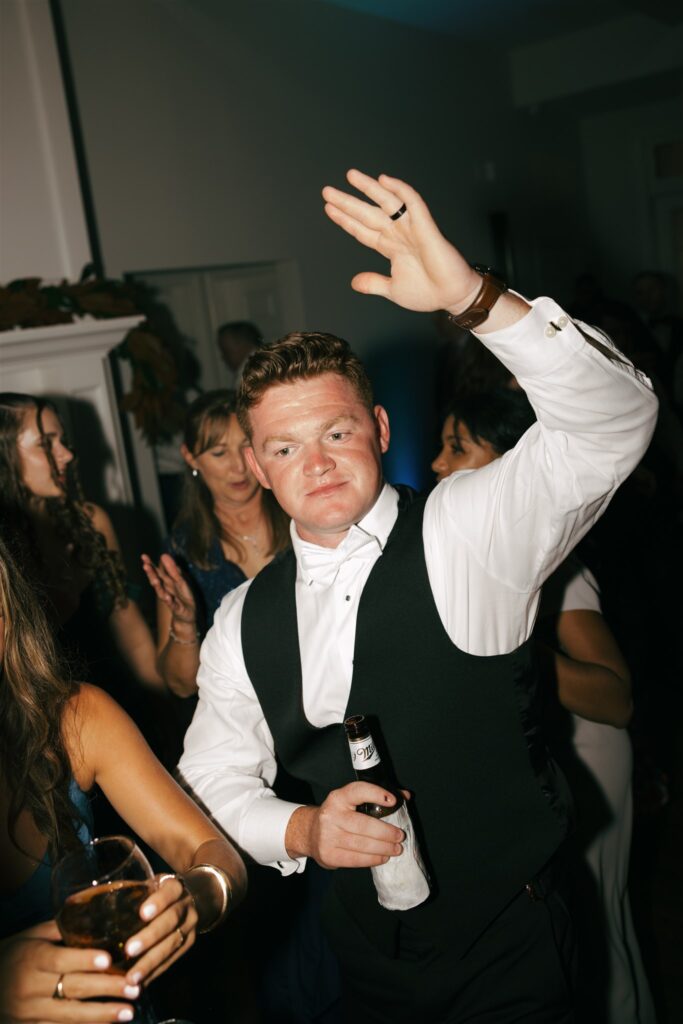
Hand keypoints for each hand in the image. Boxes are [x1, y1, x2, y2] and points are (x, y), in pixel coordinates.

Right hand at [0, 920, 139, 1022]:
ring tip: (129, 1013)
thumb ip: (59, 928)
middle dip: (106, 989)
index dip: (84, 960)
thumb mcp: (29, 937)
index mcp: (31, 959)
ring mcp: (30, 1012)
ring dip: (102, 1015)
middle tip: (133, 988)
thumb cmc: (12, 956)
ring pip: (70, 1015)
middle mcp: (30, 987)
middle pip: (72, 988)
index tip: (108, 960)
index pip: (60, 959)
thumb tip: (93, 911)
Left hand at [123, 874, 197, 987]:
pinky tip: (139, 984)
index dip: (158, 902)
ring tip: (131, 978)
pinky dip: (155, 972)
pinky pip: (172, 960)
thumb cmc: (158, 892)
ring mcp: (190, 927)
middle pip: (170, 921)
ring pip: (173, 944)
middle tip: (129, 950)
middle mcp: (186, 906)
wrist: (194, 897)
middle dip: (150, 937)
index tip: (142, 914)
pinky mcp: (189, 945)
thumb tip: (92, 900)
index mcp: (175, 887)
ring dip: (151, 962)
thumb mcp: (150, 884)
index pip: (170, 892)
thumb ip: (132, 893)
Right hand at [141, 554, 196, 633]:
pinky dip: (169, 601)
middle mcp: (165, 590)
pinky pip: (172, 604)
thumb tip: (163, 555)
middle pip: (156, 581)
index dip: (150, 564)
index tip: (143, 556)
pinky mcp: (176, 608)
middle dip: (151, 574)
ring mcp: (169, 599)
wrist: (187, 614)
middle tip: (145, 565)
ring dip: (158, 587)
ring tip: (154, 580)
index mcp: (166, 582)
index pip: (157, 572)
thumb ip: (172, 569)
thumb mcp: (179, 580)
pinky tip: (167, 597)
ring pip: (161, 592)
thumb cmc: (182, 596)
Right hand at [285, 782, 405, 868]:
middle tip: (400, 836)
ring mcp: (327, 836)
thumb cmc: (338, 815)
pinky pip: (355, 859)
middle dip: (386, 832)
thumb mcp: (352, 801)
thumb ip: (377, 796)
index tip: (393, 801)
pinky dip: (372, 859)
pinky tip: (382, 857)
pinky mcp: (328, 855)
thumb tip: (405, 796)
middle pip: (364, 825)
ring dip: (383, 848)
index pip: (358, 791)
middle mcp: (331, 815)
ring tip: (396, 849)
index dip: (376, 794)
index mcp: (338, 797)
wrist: (309, 832)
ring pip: (361, 845)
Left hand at [322, 169, 481, 313]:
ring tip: (351, 176)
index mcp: (391, 247)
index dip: (346, 220)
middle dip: (348, 202)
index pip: (363, 230)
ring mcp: (412, 229)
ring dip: (369, 189)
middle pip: (368, 213)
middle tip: (327, 191)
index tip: (329, 209)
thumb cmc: (429, 293)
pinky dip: (401, 190)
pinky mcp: (427, 228)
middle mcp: (399, 234)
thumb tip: (354, 282)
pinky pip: (413, 204)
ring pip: (387, 203)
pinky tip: (385, 180)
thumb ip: (374, 283)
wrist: (453, 297)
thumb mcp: (393, 289)